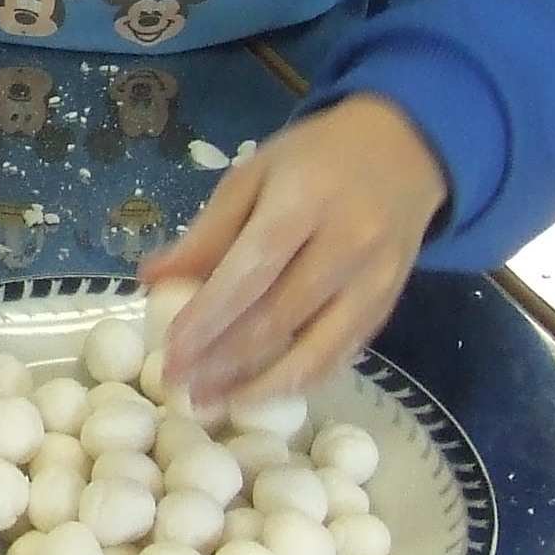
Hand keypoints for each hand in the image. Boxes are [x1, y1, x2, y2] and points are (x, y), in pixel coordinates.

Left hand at [142, 95, 446, 405]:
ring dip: (257, 385)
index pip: (251, 270)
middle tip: (177, 386)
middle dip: (221, 359)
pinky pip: (340, 354)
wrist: (403, 151)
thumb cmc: (313, 158)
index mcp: (304, 202)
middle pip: (278, 317)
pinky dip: (297, 380)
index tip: (170, 351)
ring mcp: (375, 281)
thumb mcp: (253, 176)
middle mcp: (347, 245)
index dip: (208, 316)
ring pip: (314, 350)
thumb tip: (151, 280)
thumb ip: (207, 232)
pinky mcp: (389, 305)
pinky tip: (257, 392)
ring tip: (211, 404)